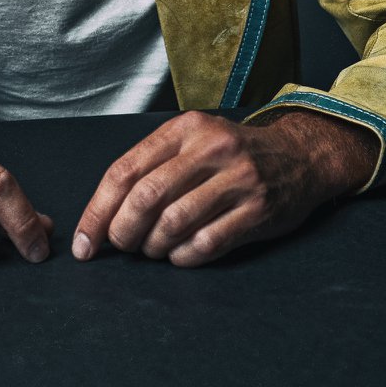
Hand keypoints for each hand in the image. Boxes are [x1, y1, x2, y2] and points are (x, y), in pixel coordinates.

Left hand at [71, 110, 377, 267]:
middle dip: (123, 231)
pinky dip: (183, 257)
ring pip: (174, 223)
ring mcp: (238, 179)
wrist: (301, 156)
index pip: (125, 171)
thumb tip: (103, 214)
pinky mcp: (258, 210)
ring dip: (153, 246)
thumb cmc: (231, 156)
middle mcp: (210, 149)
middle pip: (146, 197)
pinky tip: (179, 255)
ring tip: (153, 249)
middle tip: (121, 246)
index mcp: (185, 129)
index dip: (97, 211)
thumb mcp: (193, 141)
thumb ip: (152, 166)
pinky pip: (206, 244)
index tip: (84, 244)